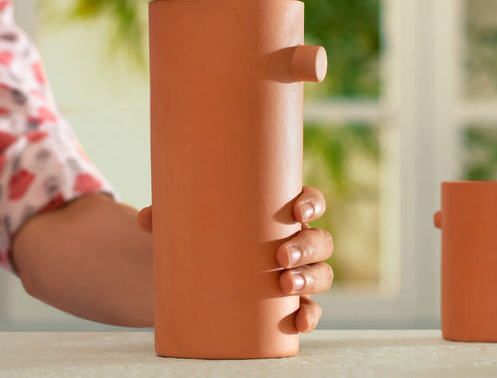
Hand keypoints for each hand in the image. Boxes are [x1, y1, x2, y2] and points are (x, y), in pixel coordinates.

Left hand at [138, 186, 333, 333]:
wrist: (201, 274)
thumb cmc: (205, 238)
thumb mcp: (190, 225)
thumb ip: (169, 217)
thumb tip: (146, 218)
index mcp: (279, 214)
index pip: (308, 202)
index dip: (311, 204)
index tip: (297, 212)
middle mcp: (293, 241)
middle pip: (319, 239)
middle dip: (306, 246)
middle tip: (279, 256)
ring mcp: (294, 272)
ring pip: (322, 272)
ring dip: (311, 277)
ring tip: (285, 285)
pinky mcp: (287, 302)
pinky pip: (310, 307)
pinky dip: (311, 314)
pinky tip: (299, 321)